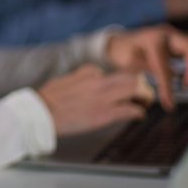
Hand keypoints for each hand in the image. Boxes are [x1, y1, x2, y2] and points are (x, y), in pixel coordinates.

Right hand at [37, 64, 152, 136]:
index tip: (125, 85)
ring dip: (145, 95)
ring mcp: (103, 98)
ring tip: (146, 102)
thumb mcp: (65, 79)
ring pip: (135, 89)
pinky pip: (130, 110)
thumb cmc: (48, 99)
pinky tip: (139, 115)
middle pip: (130, 77)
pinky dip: (138, 112)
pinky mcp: (105, 114)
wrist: (41, 113)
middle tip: (145, 92)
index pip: (112, 72)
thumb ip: (80, 76)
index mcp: (89, 73)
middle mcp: (99, 82)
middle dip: (141, 84)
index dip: (121, 80)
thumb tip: (90, 74)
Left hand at [105, 25, 187, 109]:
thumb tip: (162, 102)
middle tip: (185, 86)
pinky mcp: (179, 37)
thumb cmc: (122, 55)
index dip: (168, 87)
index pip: (165, 66)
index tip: (169, 104)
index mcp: (151, 41)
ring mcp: (174, 33)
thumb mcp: (128, 66)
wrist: (120, 41)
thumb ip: (145, 80)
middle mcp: (165, 33)